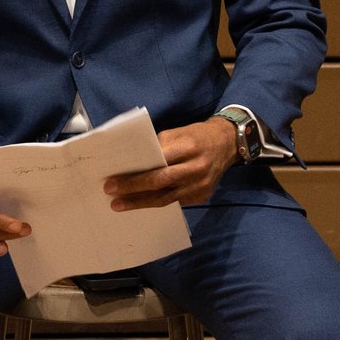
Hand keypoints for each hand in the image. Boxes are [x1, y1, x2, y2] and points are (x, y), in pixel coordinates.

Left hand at [102, 119, 239, 210]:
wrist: (227, 144)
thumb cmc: (196, 136)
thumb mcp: (177, 133)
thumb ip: (157, 147)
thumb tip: (132, 162)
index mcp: (188, 148)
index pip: (156, 164)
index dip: (134, 175)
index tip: (113, 180)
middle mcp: (196, 168)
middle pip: (159, 183)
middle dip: (133, 190)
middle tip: (111, 194)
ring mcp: (200, 185)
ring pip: (166, 199)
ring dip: (141, 203)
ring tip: (120, 205)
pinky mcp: (202, 196)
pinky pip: (175, 202)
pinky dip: (156, 202)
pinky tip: (141, 203)